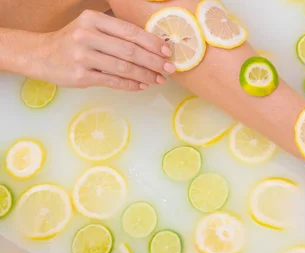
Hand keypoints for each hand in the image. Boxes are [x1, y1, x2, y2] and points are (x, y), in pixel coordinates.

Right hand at [31, 10, 175, 90]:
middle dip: (153, 61)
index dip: (152, 42)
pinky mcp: (80, 75)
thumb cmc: (73, 42)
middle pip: (130, 50)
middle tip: (169, 69)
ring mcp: (82, 56)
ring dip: (145, 75)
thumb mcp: (91, 28)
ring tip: (159, 80)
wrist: (40, 55)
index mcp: (93, 19)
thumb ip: (116, 34)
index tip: (167, 51)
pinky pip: (113, 81)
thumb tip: (153, 46)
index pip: (130, 31)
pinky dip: (131, 85)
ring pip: (123, 67)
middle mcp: (87, 35)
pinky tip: (142, 86)